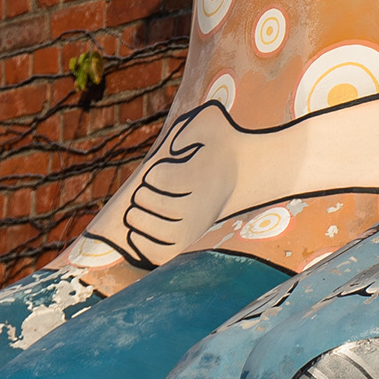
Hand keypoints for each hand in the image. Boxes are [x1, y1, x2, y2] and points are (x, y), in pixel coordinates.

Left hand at [121, 102, 246, 263]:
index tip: (157, 171)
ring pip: (160, 231)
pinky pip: (162, 255)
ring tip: (136, 212)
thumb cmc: (219, 145)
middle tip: (144, 192)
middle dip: (144, 196)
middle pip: (159, 205)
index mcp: (204, 176)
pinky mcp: (188, 242)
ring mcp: (196, 227)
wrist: (244, 173)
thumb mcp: (210, 123)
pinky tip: (134, 234)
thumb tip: (175, 149)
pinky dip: (144, 248)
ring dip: (139, 221)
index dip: (155, 175)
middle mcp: (203, 205)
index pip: (164, 180)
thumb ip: (191, 130)